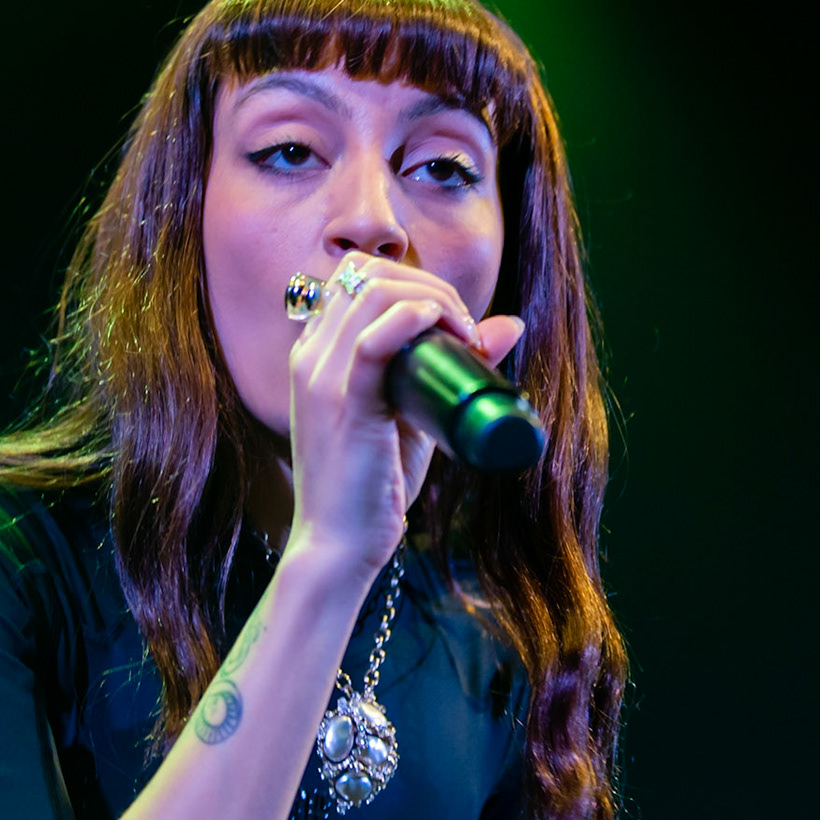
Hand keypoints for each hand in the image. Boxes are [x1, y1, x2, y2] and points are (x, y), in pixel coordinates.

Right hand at [284, 256, 523, 583]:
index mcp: (315, 352)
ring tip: (463, 336)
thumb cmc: (373, 485)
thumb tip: (509, 324)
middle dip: (430, 285)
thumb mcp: (412, 417)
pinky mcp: (341, 403)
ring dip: (433, 299)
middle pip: (367, 273)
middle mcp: (309, 354)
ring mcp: (320, 376)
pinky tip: (447, 330)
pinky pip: (373, 339)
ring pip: (372, 292)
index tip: (453, 320)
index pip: (357, 276)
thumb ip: (447, 369)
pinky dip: (416, 318)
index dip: (413, 281)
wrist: (339, 545)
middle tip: (466, 329)